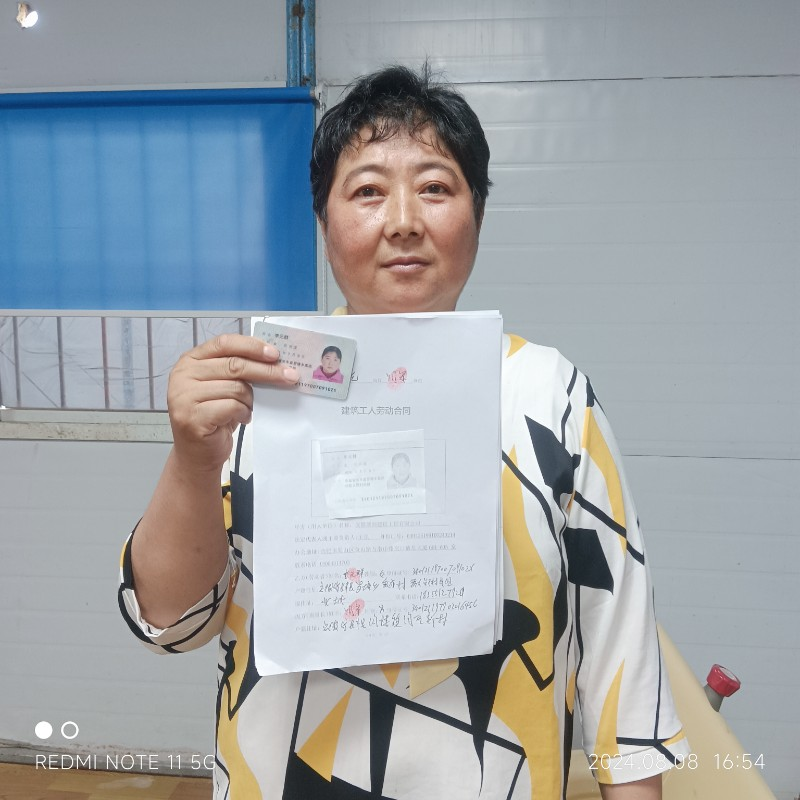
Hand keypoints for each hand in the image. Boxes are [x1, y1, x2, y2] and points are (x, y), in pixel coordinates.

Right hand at [167, 333, 298, 472]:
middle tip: (290, 376)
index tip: (275, 354)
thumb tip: (274, 360)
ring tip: (248, 408)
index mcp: (190, 361)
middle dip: (267, 371)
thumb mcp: (223, 386)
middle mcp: (183, 375)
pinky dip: (244, 412)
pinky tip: (242, 418)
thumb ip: (237, 370)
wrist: (197, 453)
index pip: (224, 343)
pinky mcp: (192, 417)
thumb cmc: (214, 417)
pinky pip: (232, 406)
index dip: (252, 346)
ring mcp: (184, 396)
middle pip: (234, 365)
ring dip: (250, 399)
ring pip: (236, 387)